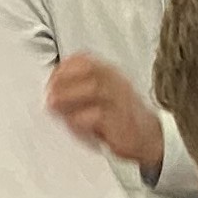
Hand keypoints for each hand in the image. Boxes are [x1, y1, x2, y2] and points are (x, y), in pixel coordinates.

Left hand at [44, 55, 166, 176]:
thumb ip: (78, 90)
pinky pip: (100, 116)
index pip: (85, 60)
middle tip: (48, 95)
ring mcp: (120, 102)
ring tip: (54, 107)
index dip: (64, 67)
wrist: (149, 137)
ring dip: (69, 98)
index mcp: (110, 74)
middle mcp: (117, 83)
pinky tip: (73, 123)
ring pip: (95, 90)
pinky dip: (81, 119)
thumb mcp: (101, 97)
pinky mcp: (121, 123)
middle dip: (63, 81)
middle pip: (89, 71)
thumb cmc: (119, 116)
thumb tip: (50, 92)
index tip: (50, 79)